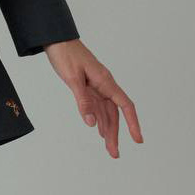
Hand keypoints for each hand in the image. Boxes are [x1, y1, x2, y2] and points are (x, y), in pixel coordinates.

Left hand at [43, 38, 141, 158]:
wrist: (57, 40)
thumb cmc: (66, 55)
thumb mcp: (72, 79)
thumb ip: (83, 101)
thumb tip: (92, 123)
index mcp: (105, 82)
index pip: (125, 105)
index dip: (133, 123)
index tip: (138, 139)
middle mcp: (104, 85)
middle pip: (114, 113)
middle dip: (116, 134)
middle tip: (114, 154)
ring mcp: (96, 86)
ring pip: (106, 112)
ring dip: (108, 130)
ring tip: (110, 148)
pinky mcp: (87, 86)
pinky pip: (97, 106)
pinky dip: (99, 119)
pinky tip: (100, 130)